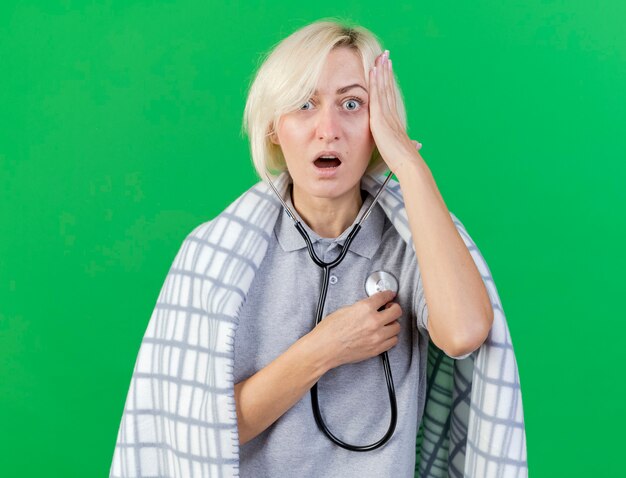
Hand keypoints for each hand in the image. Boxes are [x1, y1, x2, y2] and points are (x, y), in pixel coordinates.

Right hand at [308, 289, 401, 369]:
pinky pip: (393, 341)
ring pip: (397, 327)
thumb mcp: (345, 310)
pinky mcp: (376, 349)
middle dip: (394, 308)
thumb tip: (371, 306)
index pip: (384, 297)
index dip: (388, 294)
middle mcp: (373, 322)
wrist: (324, 348)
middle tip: (390, 308)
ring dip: (392, 323)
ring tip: (387, 322)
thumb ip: (362, 307)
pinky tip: (384, 334)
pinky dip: (390, 337)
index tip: (390, 295)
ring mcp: (376, 337)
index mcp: (364, 308)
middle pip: (396, 311)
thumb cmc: (329, 331)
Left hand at [369, 50, 421, 173]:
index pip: (390, 97)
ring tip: (381, 56)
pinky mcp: (380, 118)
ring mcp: (386, 115)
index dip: (388, 82)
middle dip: (386, 70)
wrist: (408, 163)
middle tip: (385, 55)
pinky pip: (377, 95)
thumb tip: (417, 144)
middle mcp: (392, 114)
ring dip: (382, 71)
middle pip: (388, 87)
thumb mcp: (403, 149)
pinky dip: (375, 82)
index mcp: (395, 121)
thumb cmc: (405, 161)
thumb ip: (405, 144)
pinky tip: (373, 70)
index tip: (387, 69)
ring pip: (383, 87)